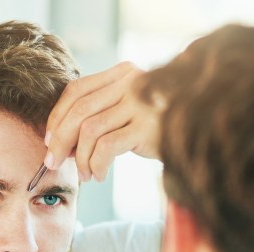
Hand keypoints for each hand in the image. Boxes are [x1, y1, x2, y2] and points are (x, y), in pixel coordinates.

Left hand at [43, 62, 160, 181]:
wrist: (204, 128)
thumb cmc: (160, 124)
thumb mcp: (129, 110)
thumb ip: (101, 113)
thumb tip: (60, 142)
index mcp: (122, 74)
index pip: (76, 90)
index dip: (57, 116)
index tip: (48, 140)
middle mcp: (131, 83)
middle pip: (78, 110)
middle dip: (59, 140)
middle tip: (53, 163)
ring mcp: (141, 104)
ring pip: (89, 130)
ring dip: (80, 158)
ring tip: (85, 174)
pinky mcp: (148, 128)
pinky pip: (106, 147)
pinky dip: (96, 165)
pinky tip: (99, 175)